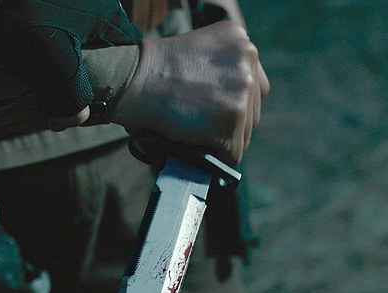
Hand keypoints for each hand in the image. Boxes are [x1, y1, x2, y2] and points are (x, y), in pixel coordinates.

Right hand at [110, 21, 269, 165]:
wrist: (132, 80)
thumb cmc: (154, 71)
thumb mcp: (200, 52)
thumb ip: (226, 69)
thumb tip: (238, 105)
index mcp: (241, 41)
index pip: (255, 87)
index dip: (232, 103)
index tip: (212, 109)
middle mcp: (248, 59)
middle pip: (253, 110)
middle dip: (228, 122)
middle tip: (197, 120)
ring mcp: (243, 88)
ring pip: (244, 133)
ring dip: (220, 139)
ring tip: (192, 128)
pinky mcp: (233, 116)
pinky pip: (233, 152)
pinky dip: (213, 156)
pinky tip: (193, 142)